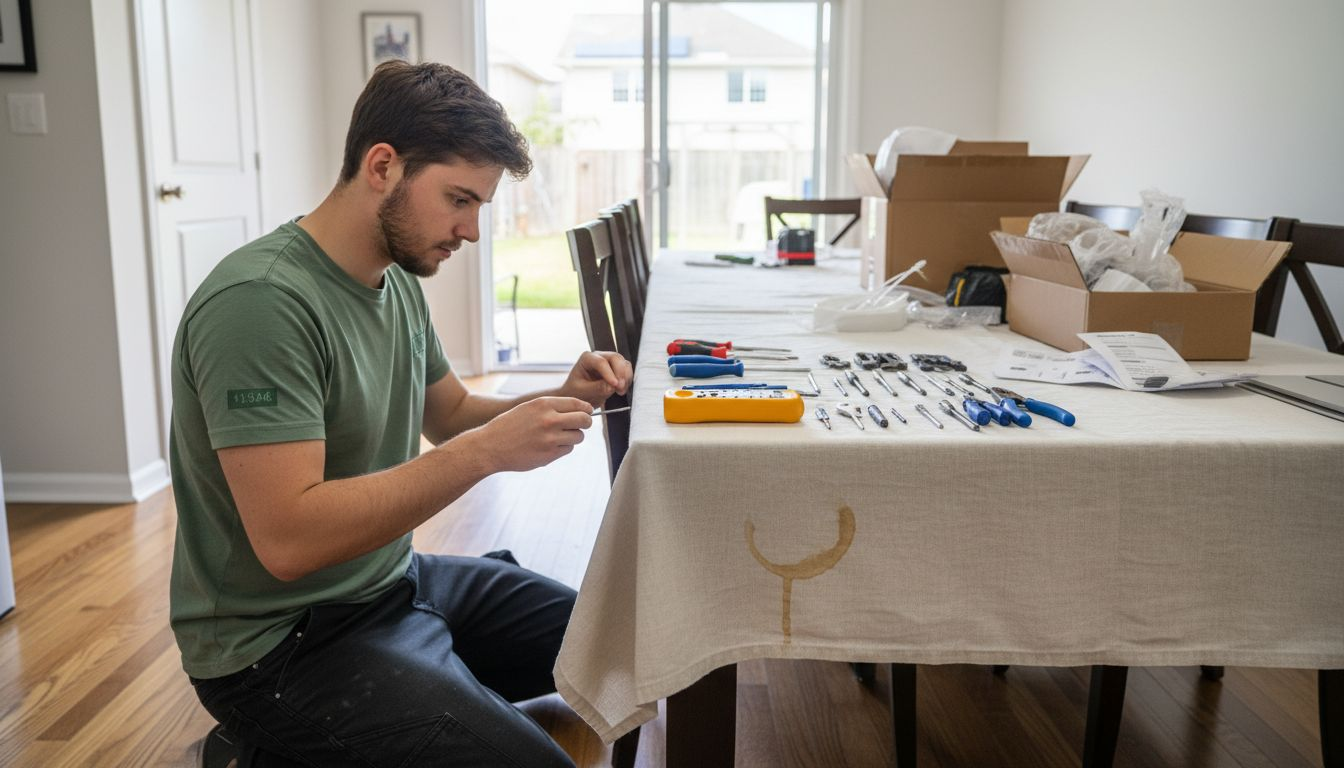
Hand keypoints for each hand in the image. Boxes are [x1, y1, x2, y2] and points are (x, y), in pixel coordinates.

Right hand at [472, 397, 592, 472]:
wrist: (490, 446)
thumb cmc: (509, 426)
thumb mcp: (528, 408)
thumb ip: (551, 407)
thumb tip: (578, 410)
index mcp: (544, 404)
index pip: (577, 403)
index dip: (586, 409)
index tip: (587, 412)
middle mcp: (549, 419)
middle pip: (584, 420)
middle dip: (585, 423)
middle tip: (581, 425)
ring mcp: (550, 438)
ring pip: (578, 436)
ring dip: (573, 437)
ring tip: (558, 437)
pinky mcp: (549, 454)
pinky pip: (568, 449)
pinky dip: (563, 448)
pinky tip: (549, 447)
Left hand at [561, 351, 631, 407]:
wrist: (578, 396)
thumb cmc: (575, 392)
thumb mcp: (582, 391)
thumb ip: (596, 388)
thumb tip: (612, 386)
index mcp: (586, 358)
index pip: (601, 362)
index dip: (609, 373)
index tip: (614, 385)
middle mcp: (598, 356)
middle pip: (615, 358)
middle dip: (620, 373)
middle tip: (620, 388)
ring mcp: (608, 361)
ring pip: (623, 363)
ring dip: (625, 377)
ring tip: (620, 391)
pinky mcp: (616, 369)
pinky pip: (626, 371)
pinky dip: (627, 380)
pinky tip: (621, 390)